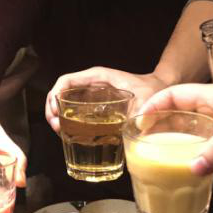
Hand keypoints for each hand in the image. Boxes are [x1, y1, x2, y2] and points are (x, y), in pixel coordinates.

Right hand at [45, 68, 159, 132]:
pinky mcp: (94, 107)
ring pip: (65, 104)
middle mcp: (90, 85)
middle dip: (53, 111)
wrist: (160, 90)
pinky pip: (75, 112)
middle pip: (60, 94)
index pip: (66, 81)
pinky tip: (71, 135)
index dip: (55, 95)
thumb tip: (135, 130)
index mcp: (97, 77)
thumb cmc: (152, 89)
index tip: (55, 112)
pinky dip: (69, 123)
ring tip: (61, 134)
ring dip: (58, 118)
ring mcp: (91, 96)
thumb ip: (140, 111)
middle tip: (57, 128)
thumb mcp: (145, 98)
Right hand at [142, 83, 212, 180]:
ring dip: (180, 152)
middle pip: (182, 118)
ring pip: (195, 141)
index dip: (156, 104)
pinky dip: (201, 168)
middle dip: (162, 130)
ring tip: (158, 165)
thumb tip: (191, 169)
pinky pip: (211, 160)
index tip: (138, 120)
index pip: (177, 95)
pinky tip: (192, 180)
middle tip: (142, 146)